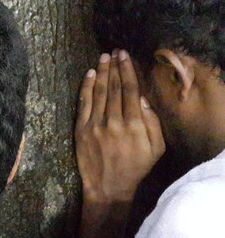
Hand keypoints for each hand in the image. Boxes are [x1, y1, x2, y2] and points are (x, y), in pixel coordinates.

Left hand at [76, 49, 165, 204]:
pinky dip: (86, 87)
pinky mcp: (81, 130)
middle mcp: (114, 122)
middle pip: (113, 87)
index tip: (126, 56)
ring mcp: (95, 125)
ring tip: (104, 57)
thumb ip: (152, 122)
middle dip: (115, 67)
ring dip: (102, 72)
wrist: (107, 187)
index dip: (127, 70)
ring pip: (98, 92)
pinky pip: (83, 103)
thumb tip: (142, 97)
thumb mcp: (155, 149)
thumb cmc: (135, 168)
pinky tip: (90, 74)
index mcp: (134, 125)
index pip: (130, 90)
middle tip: (115, 51)